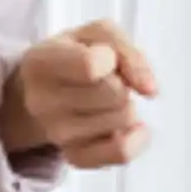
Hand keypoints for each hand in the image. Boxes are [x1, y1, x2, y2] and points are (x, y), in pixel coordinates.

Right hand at [0, 22, 159, 168]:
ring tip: (104, 100)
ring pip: (124, 119)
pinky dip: (136, 137)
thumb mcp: (97, 34)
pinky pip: (122, 152)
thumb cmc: (74, 55)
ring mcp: (57, 134)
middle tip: (105, 80)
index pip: (91, 66)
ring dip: (126, 106)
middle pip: (115, 94)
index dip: (111, 59)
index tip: (104, 57)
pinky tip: (127, 127)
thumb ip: (128, 52)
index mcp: (41, 62)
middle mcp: (42, 101)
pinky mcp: (74, 157)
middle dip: (121, 83)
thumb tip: (149, 90)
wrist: (41, 89)